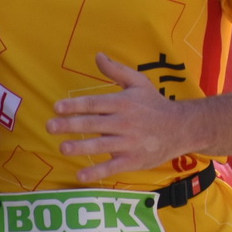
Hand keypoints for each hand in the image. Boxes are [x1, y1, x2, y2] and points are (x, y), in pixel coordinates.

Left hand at [48, 52, 209, 183]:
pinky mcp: (133, 160)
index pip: (95, 103)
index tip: (57, 107)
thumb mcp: (139, 83)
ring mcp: (129, 142)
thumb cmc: (155, 105)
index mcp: (123, 103)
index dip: (75, 105)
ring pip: (101, 145)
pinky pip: (112, 167)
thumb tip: (98, 55)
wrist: (181, 128)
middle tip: (50, 126)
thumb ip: (117, 71)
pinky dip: (97, 172)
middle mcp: (124, 122)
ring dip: (81, 147)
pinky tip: (80, 175)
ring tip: (63, 148)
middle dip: (70, 125)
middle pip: (93, 123)